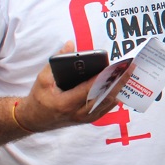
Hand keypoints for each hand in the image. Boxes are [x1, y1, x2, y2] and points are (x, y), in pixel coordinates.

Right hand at [15, 43, 130, 132]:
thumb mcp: (43, 79)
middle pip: (103, 97)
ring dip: (119, 89)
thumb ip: (56, 60)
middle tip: (129, 68)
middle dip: (118, 82)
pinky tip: (121, 85)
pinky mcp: (88, 119)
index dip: (104, 79)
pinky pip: (105, 108)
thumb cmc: (39, 98)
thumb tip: (70, 44)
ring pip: (107, 104)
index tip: (116, 68)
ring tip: (129, 74)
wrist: (35, 120)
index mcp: (65, 104)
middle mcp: (77, 113)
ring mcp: (84, 119)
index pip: (89, 90)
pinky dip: (114, 96)